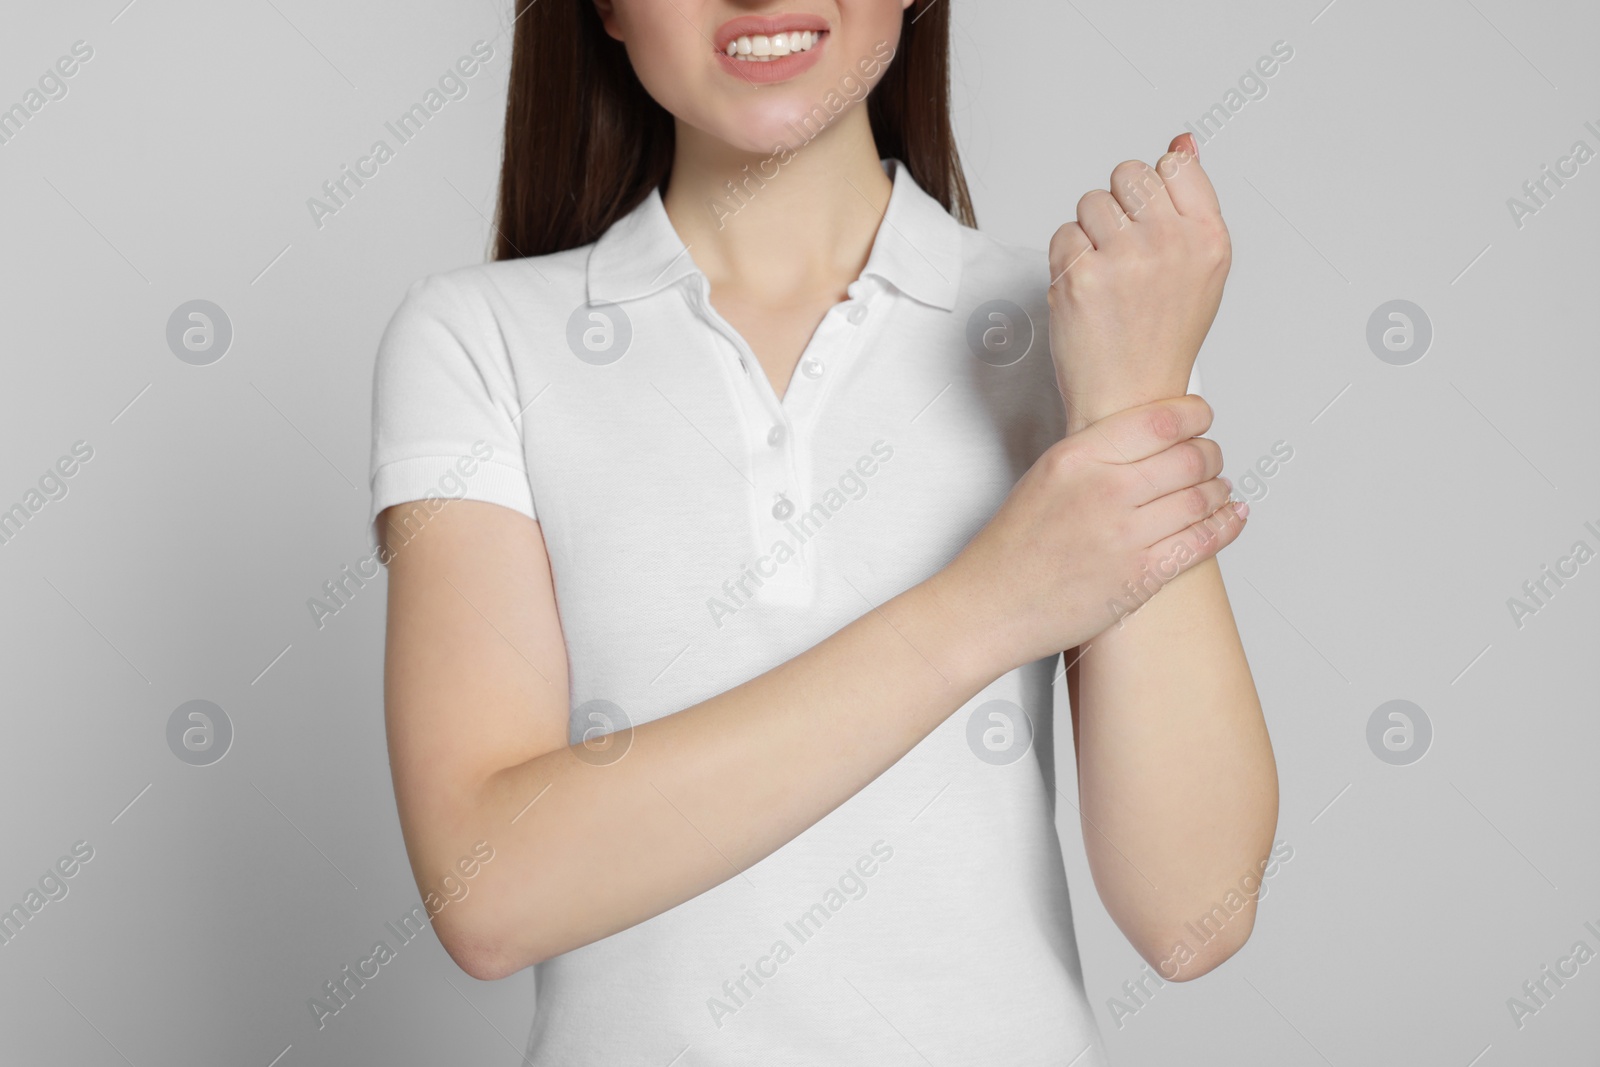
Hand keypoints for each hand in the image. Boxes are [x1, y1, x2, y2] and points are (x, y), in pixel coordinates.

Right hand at [939, 394, 1245, 671]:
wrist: (993, 604)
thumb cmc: (1013, 546)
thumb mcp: (1045, 476)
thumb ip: (1096, 454)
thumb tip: (1150, 439)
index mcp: (1077, 458)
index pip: (1160, 420)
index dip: (1194, 415)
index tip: (1201, 417)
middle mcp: (1104, 492)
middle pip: (1190, 458)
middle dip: (1211, 455)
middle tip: (1211, 457)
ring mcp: (1125, 536)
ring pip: (1201, 499)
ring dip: (1219, 490)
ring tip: (1219, 489)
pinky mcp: (1140, 578)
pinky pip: (1201, 543)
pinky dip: (1226, 526)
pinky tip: (1232, 516)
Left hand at [1048, 133, 1231, 433]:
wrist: (1131, 400)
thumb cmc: (1164, 335)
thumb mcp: (1199, 266)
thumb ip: (1190, 201)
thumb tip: (1182, 141)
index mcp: (1209, 238)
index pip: (1175, 165)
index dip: (1155, 194)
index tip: (1154, 231)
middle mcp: (1171, 243)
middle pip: (1128, 174)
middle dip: (1120, 207)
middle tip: (1125, 255)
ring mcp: (1125, 258)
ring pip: (1091, 201)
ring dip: (1091, 233)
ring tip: (1107, 277)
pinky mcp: (1081, 276)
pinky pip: (1063, 234)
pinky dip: (1068, 260)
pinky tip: (1086, 293)